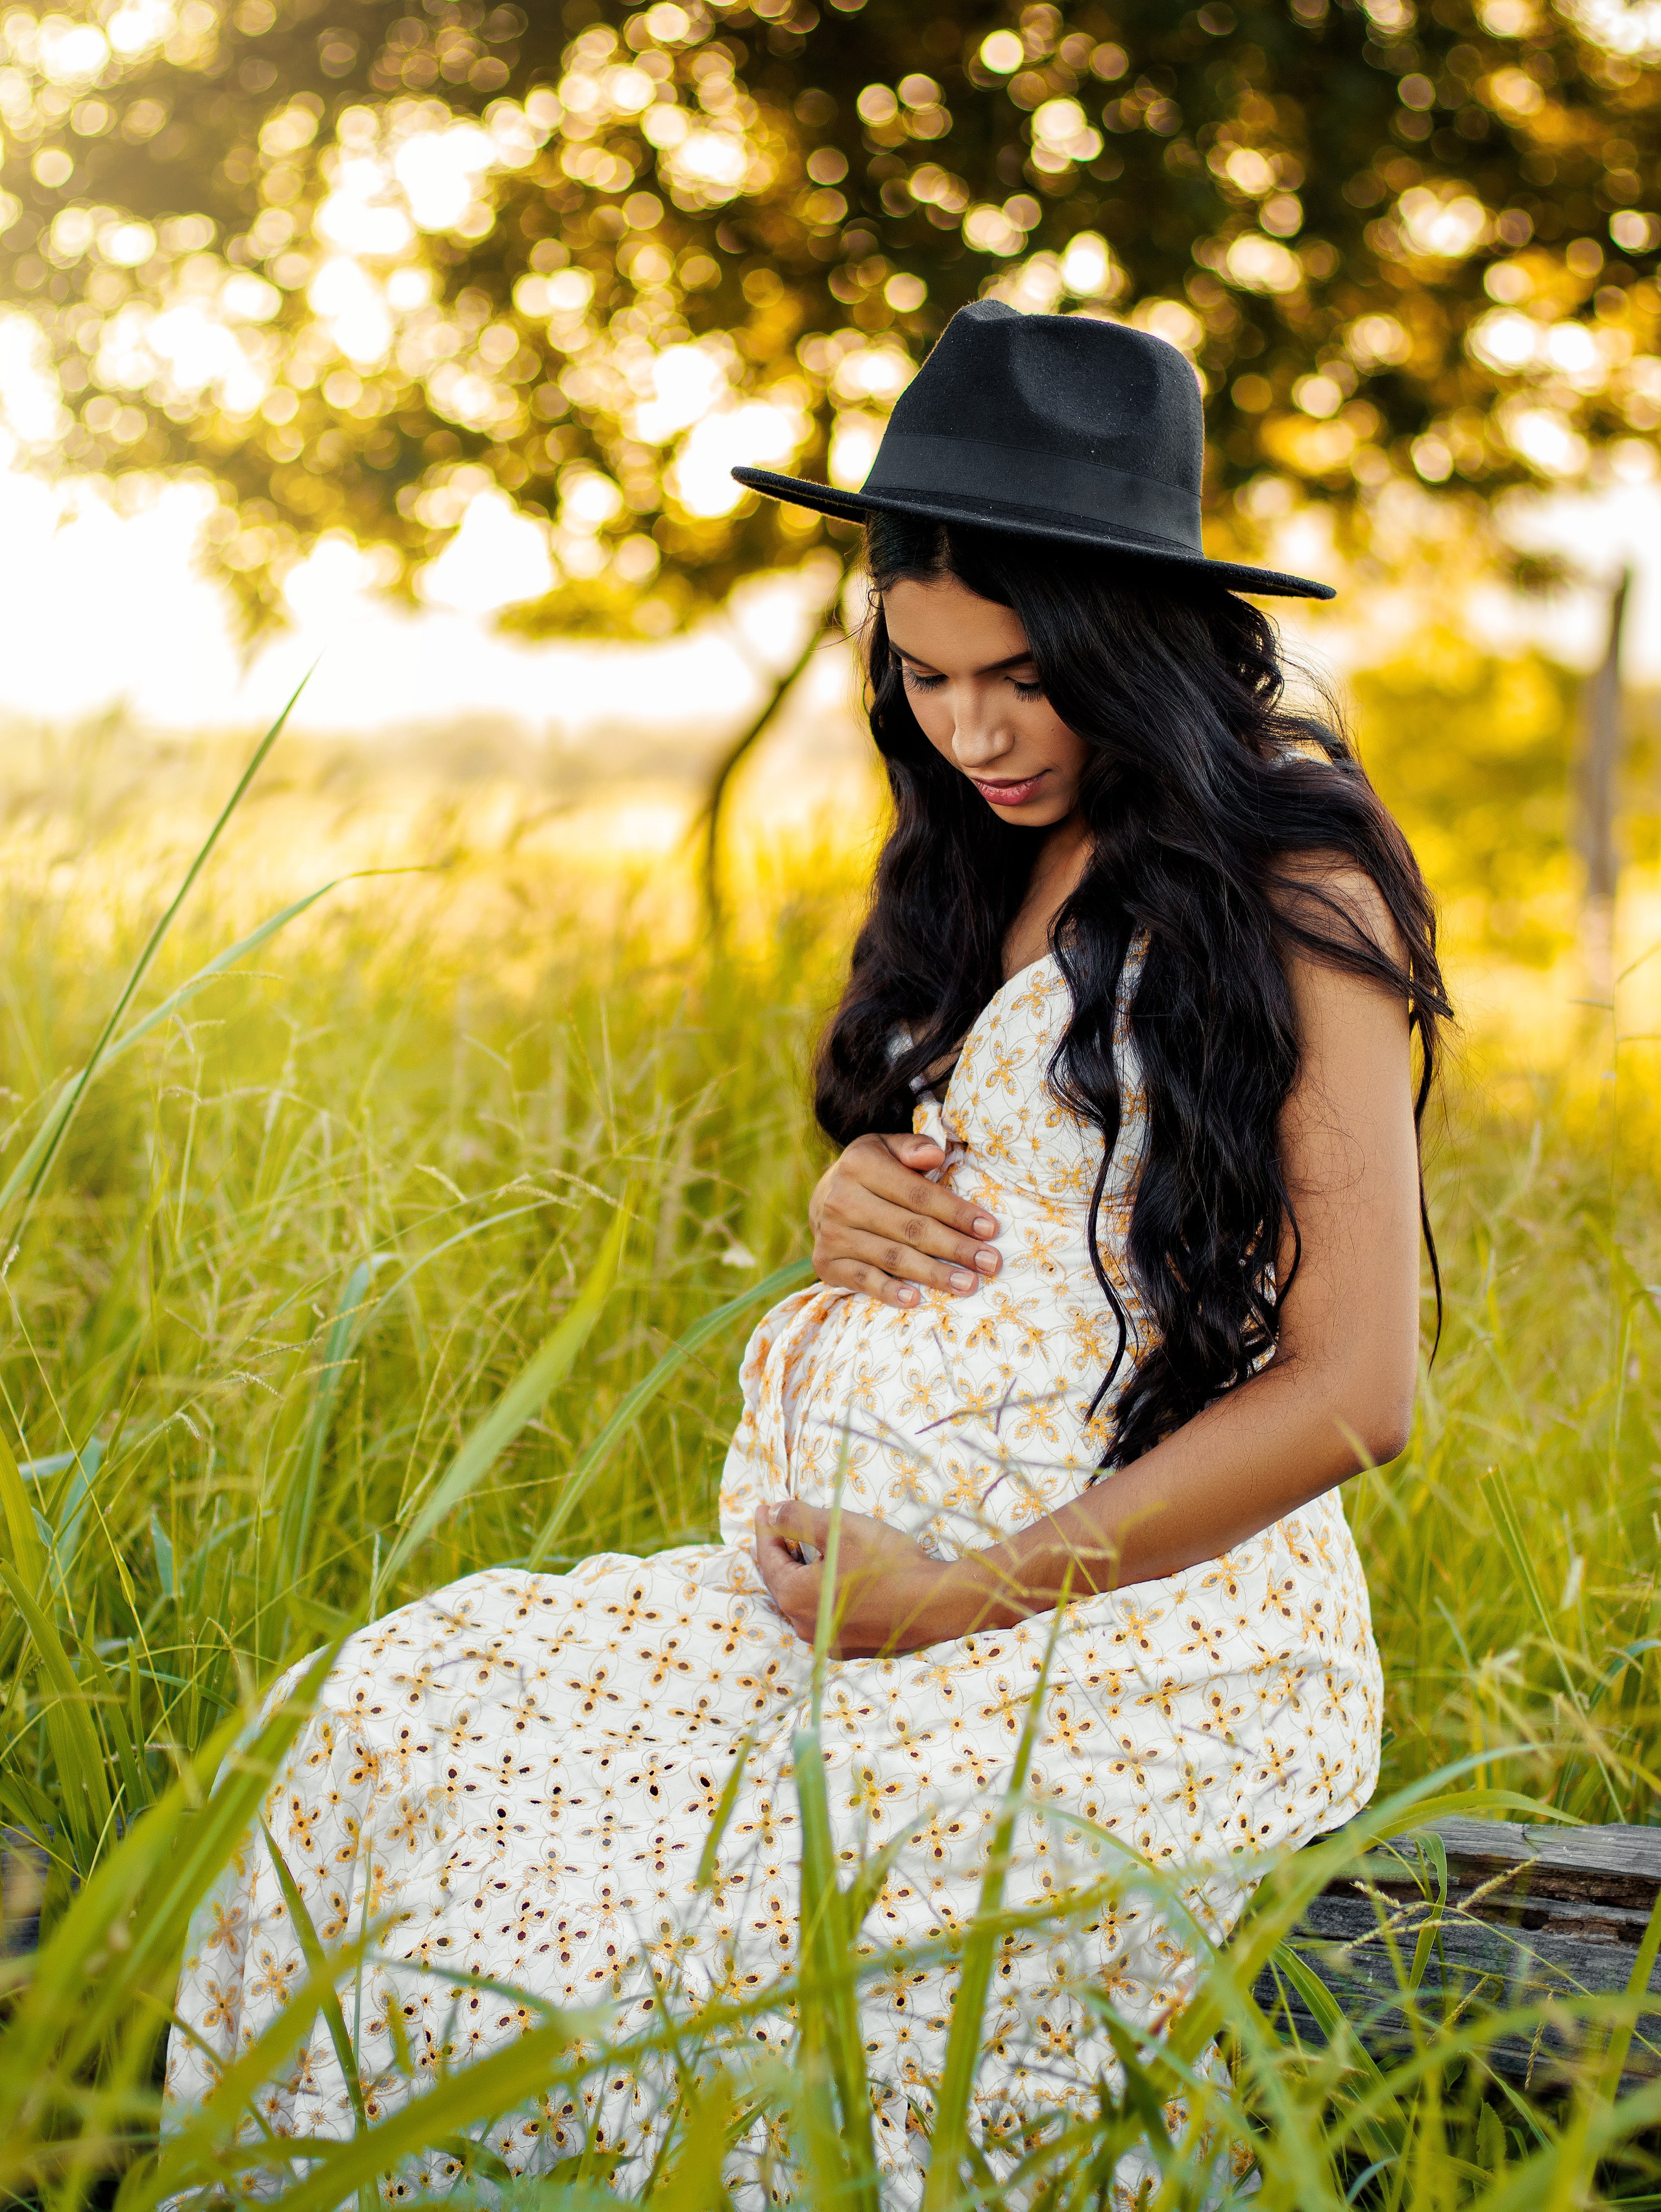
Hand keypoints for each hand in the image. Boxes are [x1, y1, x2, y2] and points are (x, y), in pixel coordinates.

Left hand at [753, 1499, 970, 1655]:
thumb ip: (797, 1518)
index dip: (765, 1530)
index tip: (763, 1508)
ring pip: (804, 1601)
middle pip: (783, 1582)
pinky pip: (826, 1614)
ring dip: (801, 1573)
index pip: (769, 1559)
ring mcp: (829, 1641)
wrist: (936, 1603)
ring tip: (803, 1549)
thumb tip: (771, 1513)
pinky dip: (822, 1593)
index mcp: (795, 1597)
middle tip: (777, 1525)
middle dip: (779, 1551)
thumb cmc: (886, 1563)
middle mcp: (806, 1626)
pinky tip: (835, 1578)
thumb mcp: (838, 1528)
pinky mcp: (853, 1647)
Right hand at [808, 1132, 1000, 1309]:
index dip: (957, 1213)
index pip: (919, 1194)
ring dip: (934, 1274)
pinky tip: (915, 1299)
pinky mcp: (826, 1263)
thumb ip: (913, 1147)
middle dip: (956, 1248)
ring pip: (893, 1258)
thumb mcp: (887, 1147)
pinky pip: (862, 1280)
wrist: (824, 1198)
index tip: (990, 1229)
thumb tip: (935, 1155)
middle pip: (911, 1229)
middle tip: (990, 1263)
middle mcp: (842, 1200)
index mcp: (860, 1165)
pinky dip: (888, 1291)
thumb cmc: (871, 1172)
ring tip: (968, 1284)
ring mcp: (832, 1234)